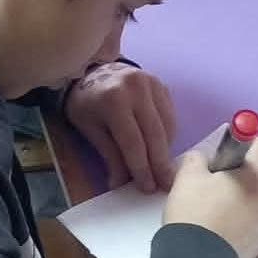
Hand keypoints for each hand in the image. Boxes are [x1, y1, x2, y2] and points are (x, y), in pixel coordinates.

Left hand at [64, 61, 174, 192]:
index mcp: (114, 100)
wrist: (93, 70)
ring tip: (163, 170)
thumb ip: (109, 155)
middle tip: (166, 185)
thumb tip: (121, 184)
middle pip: (155, 134)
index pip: (133, 141)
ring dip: (165, 150)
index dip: (141, 167)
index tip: (147, 187)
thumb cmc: (87, 102)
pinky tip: (161, 148)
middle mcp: (137, 89)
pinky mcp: (162, 85)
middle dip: (160, 163)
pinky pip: (170, 115)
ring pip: (167, 126)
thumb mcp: (90, 129)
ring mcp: (152, 84)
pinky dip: (167, 135)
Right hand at [163, 137, 257, 257]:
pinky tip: (232, 222)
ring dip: (255, 193)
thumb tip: (205, 158)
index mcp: (256, 172)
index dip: (245, 145)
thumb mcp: (187, 177)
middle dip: (252, 171)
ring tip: (229, 204)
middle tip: (226, 181)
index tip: (228, 156)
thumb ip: (198, 158)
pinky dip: (254, 214)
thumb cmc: (194, 213)